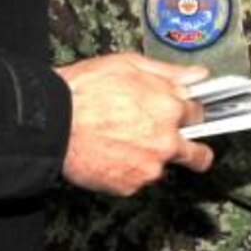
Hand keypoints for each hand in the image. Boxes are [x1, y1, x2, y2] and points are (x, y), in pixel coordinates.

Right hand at [58, 54, 211, 193]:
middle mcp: (165, 141)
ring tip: (122, 142)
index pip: (198, 115)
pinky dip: (127, 170)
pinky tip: (109, 153)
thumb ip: (169, 73)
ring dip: (150, 157)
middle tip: (182, 147)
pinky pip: (136, 179)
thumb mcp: (128, 65)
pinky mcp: (129, 186)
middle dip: (193, 151)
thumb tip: (198, 75)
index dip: (188, 113)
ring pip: (161, 166)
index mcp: (169, 108)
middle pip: (197, 155)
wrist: (52, 123)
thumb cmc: (84, 90)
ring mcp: (148, 167)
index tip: (185, 115)